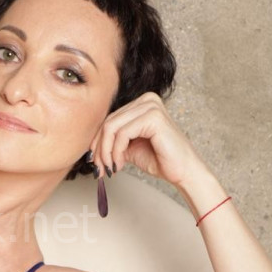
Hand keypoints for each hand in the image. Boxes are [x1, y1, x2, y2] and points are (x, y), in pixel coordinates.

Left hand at [91, 92, 207, 187]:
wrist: (182, 171)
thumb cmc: (159, 159)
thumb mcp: (128, 147)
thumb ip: (112, 140)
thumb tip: (89, 147)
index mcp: (141, 103)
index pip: (109, 119)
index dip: (97, 141)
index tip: (94, 162)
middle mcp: (146, 99)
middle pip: (108, 122)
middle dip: (99, 148)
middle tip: (98, 168)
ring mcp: (151, 106)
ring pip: (111, 127)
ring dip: (106, 152)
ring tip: (110, 168)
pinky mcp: (153, 117)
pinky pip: (122, 134)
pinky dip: (116, 152)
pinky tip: (120, 164)